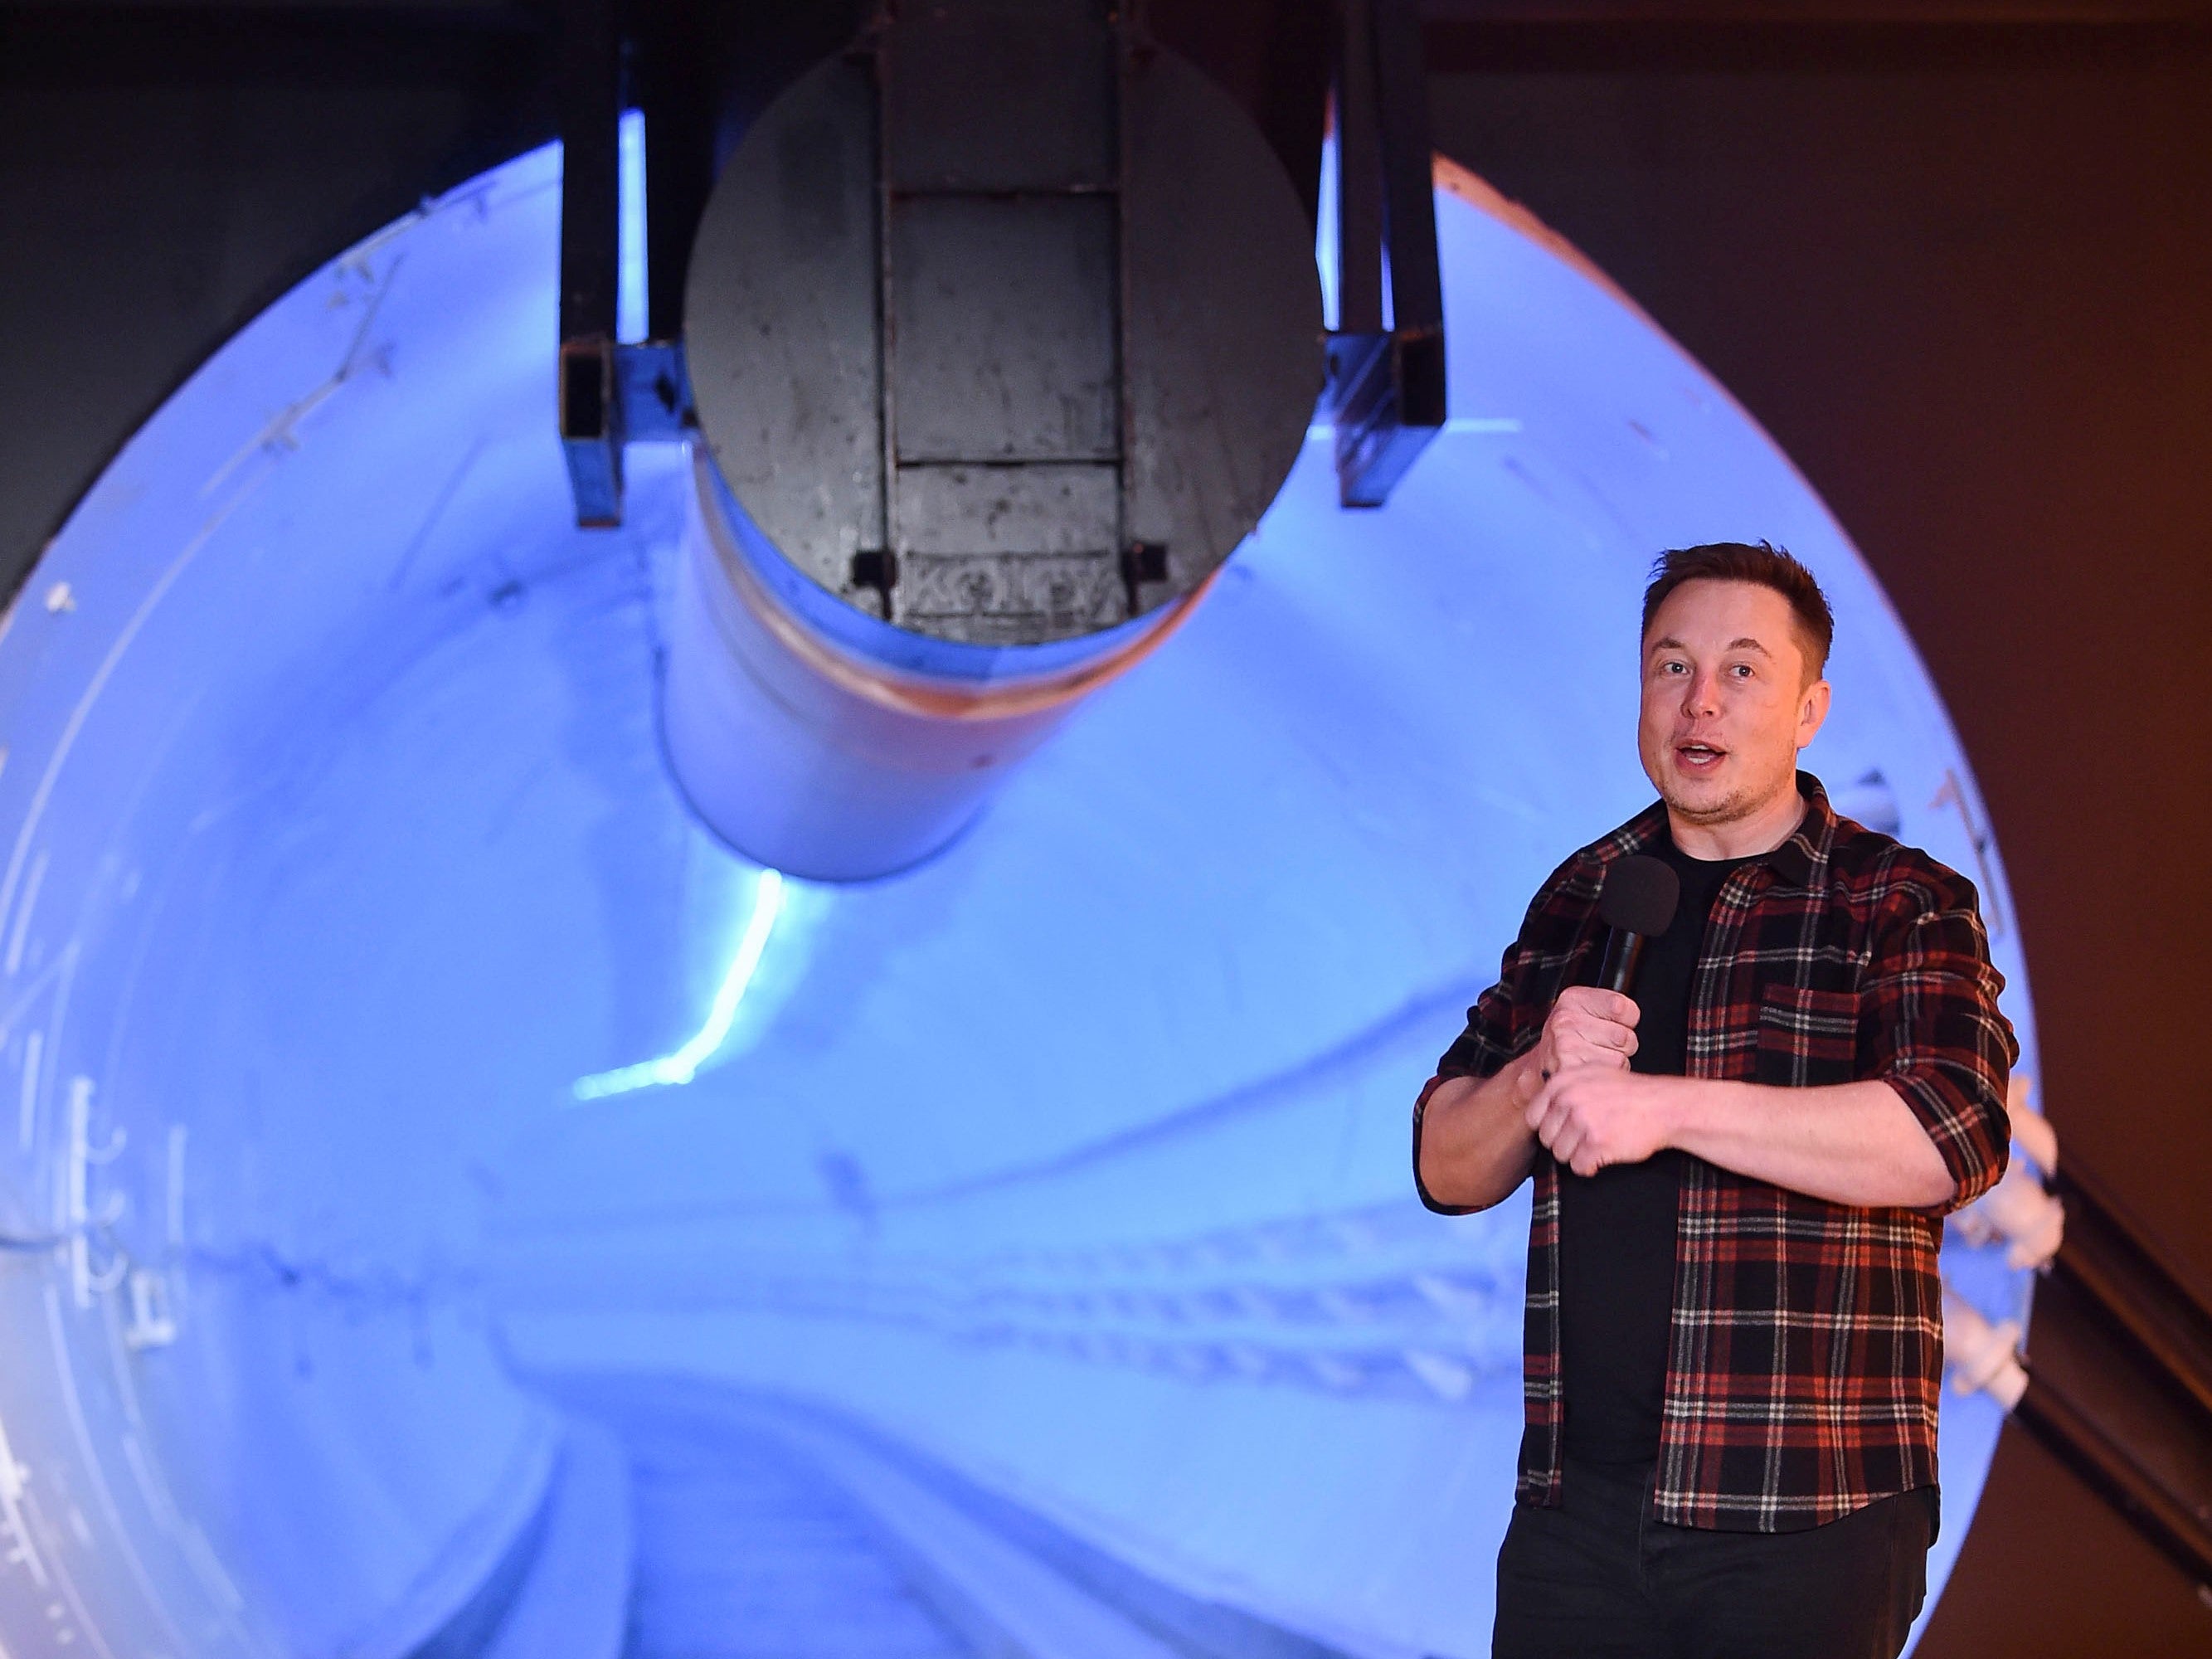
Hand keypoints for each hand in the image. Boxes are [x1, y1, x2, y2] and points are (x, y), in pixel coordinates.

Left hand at [1524, 1067, 1681, 1175]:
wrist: (1666, 1106)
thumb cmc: (1631, 1093)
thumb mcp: (1593, 1075)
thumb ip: (1565, 1087)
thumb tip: (1540, 1108)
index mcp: (1562, 1082)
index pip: (1533, 1116)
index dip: (1548, 1127)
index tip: (1564, 1131)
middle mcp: (1568, 1099)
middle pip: (1546, 1137)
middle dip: (1563, 1143)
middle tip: (1586, 1139)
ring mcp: (1582, 1121)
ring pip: (1560, 1155)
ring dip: (1578, 1155)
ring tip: (1598, 1144)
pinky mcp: (1596, 1143)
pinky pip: (1579, 1167)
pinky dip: (1591, 1167)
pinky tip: (1604, 1155)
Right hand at [1528, 986, 1638, 1096]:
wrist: (1539, 1070)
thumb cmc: (1569, 1040)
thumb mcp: (1585, 1011)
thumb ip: (1614, 1008)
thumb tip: (1634, 1017)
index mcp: (1573, 1000)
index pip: (1624, 1008)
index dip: (1626, 1021)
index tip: (1610, 1024)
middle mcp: (1566, 1020)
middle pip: (1626, 1037)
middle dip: (1620, 1046)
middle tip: (1598, 1046)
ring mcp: (1567, 1047)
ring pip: (1620, 1059)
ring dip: (1612, 1064)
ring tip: (1592, 1059)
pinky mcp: (1571, 1072)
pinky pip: (1609, 1076)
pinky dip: (1604, 1078)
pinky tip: (1589, 1071)